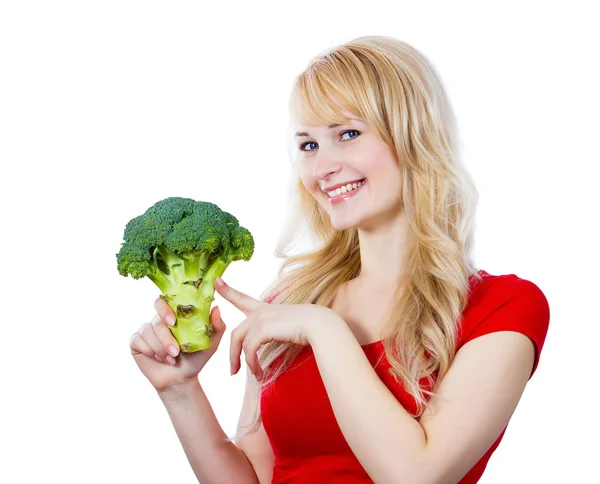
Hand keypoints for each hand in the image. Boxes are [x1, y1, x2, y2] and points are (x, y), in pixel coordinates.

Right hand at [129, 298, 226, 392]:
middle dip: (163, 333)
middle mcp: (158, 320)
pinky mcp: (136, 342)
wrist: (181, 379)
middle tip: (174, 348)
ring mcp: (146, 330)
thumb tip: (217, 307)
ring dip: (162, 348)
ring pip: (148, 332)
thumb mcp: (211, 343)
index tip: (173, 321)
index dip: (165, 308)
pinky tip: (161, 359)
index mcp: (175, 315)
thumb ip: (217, 325)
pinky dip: (151, 352)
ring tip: (173, 358)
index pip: (165, 301)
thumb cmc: (196, 358)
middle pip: (155, 318)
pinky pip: (139, 342)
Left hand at [214, 277, 341, 380]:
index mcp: (266, 309)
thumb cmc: (310, 328)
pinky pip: (249, 349)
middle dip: (231, 353)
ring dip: (243, 363)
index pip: (243, 299)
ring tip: (254, 375)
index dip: (229, 291)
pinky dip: (252, 364)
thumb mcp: (287, 326)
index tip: (216, 282)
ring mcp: (261, 318)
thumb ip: (275, 331)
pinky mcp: (263, 328)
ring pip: (240, 343)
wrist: (320, 326)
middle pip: (235, 332)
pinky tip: (259, 373)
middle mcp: (261, 312)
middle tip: (232, 370)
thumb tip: (272, 342)